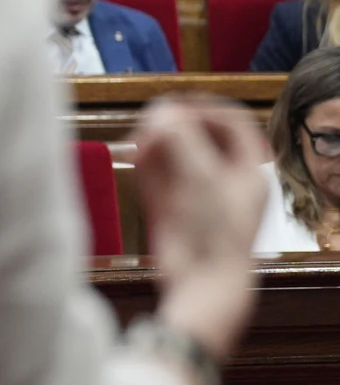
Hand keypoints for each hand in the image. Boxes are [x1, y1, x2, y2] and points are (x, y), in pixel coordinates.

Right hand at [135, 95, 268, 360]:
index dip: (206, 107)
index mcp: (249, 173)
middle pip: (201, 138)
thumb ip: (180, 139)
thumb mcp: (200, 177)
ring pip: (177, 157)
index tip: (179, 100)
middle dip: (175, 125)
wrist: (203, 283)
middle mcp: (225, 182)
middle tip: (152, 117)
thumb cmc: (215, 234)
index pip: (233, 124)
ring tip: (140, 136)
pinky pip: (160, 178)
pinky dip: (148, 164)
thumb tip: (160, 112)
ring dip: (157, 143)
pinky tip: (135, 154)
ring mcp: (198, 197)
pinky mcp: (174, 211)